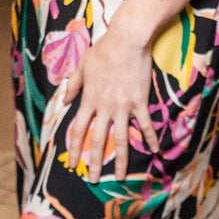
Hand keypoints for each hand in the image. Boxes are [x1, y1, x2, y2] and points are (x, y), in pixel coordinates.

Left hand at [64, 19, 159, 180]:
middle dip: (95, 162)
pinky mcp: (140, 102)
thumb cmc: (103, 50)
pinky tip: (154, 151)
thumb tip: (64, 101)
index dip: (74, 148)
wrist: (126, 40)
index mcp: (89, 100)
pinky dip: (150, 138)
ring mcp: (123, 106)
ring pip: (121, 139)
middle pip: (98, 140)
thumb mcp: (82, 66)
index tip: (73, 163)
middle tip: (93, 179)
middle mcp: (105, 108)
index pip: (78, 130)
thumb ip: (73, 85)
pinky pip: (145, 124)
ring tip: (120, 177)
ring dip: (121, 160)